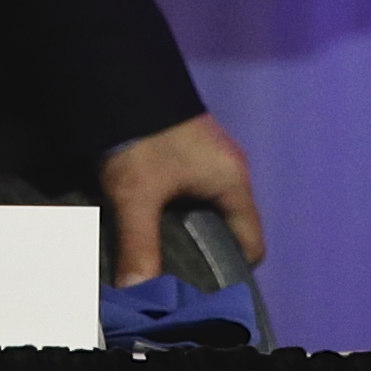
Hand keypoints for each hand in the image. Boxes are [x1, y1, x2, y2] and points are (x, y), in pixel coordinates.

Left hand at [100, 110, 263, 285]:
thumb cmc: (142, 136)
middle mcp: (229, 171)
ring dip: (186, 236)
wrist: (119, 75)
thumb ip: (139, 245)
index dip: (231, 274)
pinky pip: (191, 196)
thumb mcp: (137, 194)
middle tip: (176, 286)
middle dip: (203, 259)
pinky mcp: (188, 152)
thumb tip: (137, 294)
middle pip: (228, 231)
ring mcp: (209, 159)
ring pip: (207, 213)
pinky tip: (149, 229)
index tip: (203, 295)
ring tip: (159, 263)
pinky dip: (175, 215)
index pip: (251, 245)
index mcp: (233, 183)